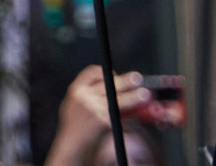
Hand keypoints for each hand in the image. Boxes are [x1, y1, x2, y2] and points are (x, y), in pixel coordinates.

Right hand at [42, 66, 168, 165]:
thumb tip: (116, 89)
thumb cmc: (76, 124)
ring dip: (133, 97)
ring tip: (145, 94)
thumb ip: (91, 95)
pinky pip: (118, 116)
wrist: (70, 143)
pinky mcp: (101, 120)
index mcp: (76, 89)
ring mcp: (92, 108)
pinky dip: (127, 117)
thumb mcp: (76, 104)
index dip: (106, 72)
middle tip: (138, 78)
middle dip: (125, 81)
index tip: (116, 74)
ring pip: (118, 100)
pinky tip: (134, 115)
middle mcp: (84, 96)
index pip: (92, 72)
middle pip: (108, 83)